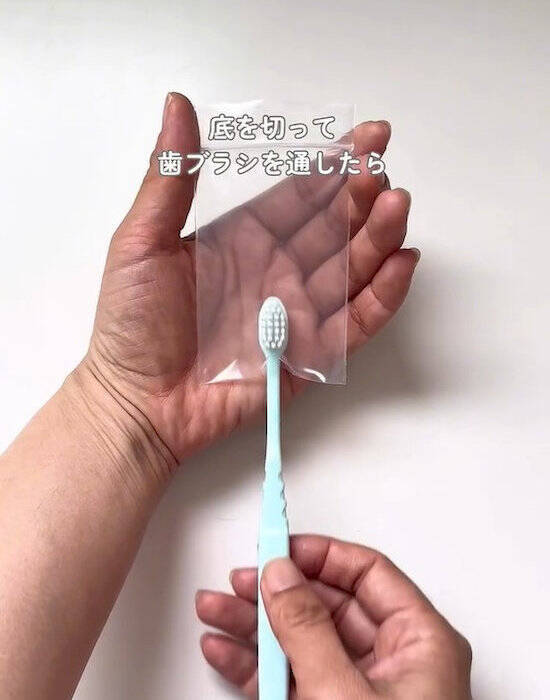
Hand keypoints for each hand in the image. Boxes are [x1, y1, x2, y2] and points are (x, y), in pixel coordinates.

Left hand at [83, 93, 418, 476]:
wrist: (138, 402)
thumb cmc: (132, 324)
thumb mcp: (142, 242)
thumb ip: (170, 178)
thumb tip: (177, 104)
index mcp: (243, 239)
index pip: (298, 195)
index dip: (331, 166)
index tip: (364, 138)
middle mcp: (277, 271)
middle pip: (332, 228)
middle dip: (361, 197)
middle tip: (382, 173)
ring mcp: (297, 313)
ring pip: (350, 269)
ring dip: (378, 237)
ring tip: (397, 207)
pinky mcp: (310, 355)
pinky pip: (355, 324)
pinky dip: (382, 297)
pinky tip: (401, 264)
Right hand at [196, 535, 471, 698]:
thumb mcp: (345, 695)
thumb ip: (309, 630)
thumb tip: (281, 576)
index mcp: (419, 643)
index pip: (367, 574)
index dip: (320, 554)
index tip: (278, 546)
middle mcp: (392, 663)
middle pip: (326, 605)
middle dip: (275, 592)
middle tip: (238, 580)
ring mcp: (357, 692)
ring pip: (300, 639)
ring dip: (253, 625)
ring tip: (214, 609)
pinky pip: (288, 676)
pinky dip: (253, 664)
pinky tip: (224, 648)